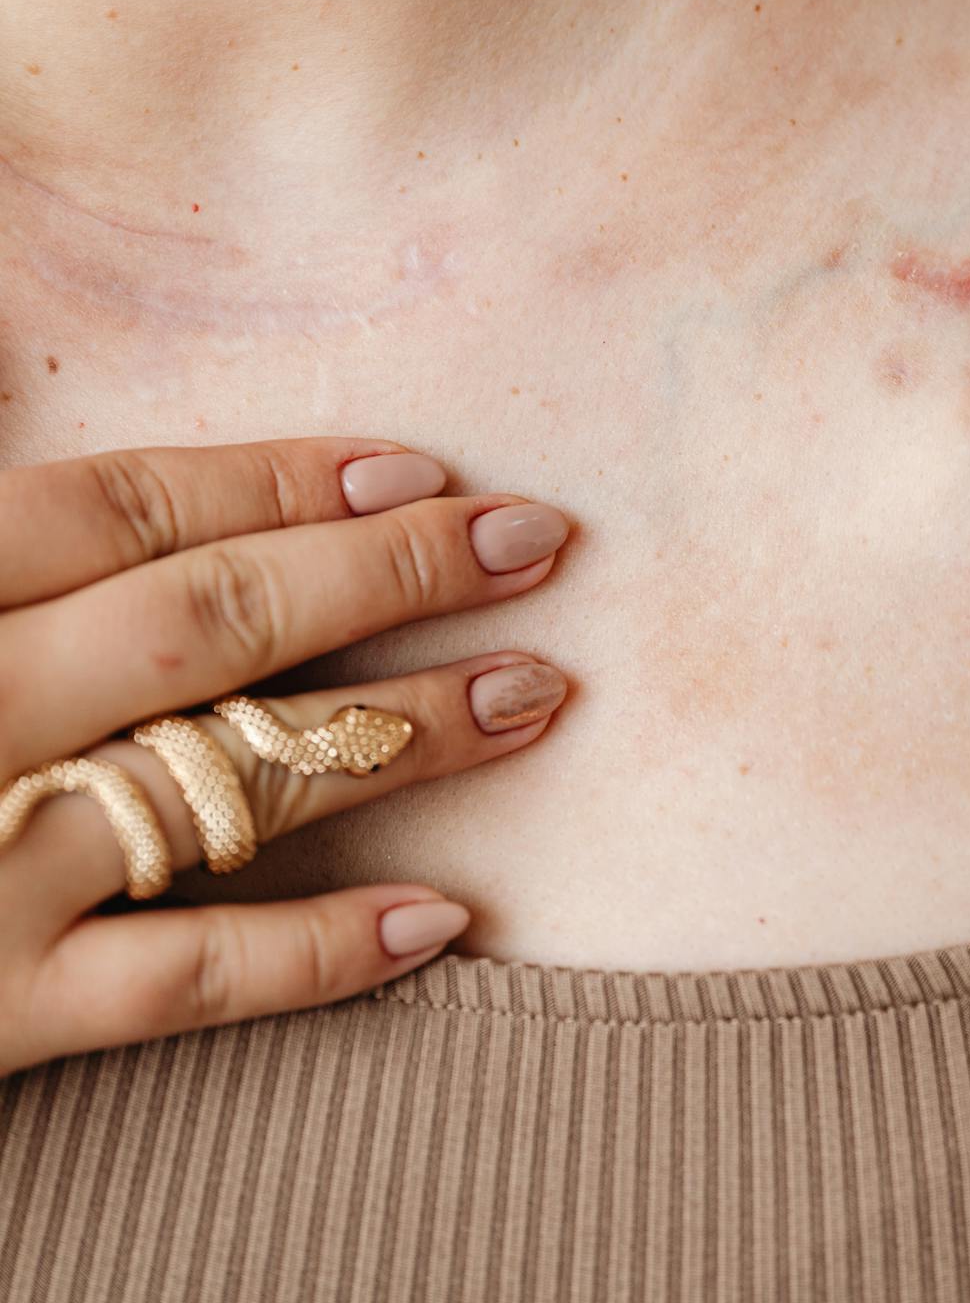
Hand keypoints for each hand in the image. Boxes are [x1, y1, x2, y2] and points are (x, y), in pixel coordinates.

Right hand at [0, 436, 572, 1074]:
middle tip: (539, 542)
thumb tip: (21, 362)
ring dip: (400, 737)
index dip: (283, 481)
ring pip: (225, 784)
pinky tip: (440, 918)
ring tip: (534, 692)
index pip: (124, 509)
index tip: (421, 468)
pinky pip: (175, 987)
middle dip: (387, 574)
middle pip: (207, 622)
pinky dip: (314, 957)